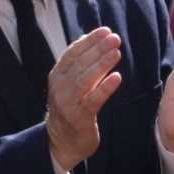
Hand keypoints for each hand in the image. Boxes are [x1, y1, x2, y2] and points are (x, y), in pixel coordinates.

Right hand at [46, 28, 122, 173]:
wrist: (61, 142)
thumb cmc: (69, 109)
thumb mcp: (68, 84)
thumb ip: (77, 64)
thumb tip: (88, 39)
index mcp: (57, 76)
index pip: (72, 53)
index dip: (89, 41)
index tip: (105, 31)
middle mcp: (59, 87)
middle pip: (79, 64)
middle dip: (98, 49)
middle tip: (115, 38)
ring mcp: (68, 103)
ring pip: (85, 79)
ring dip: (102, 64)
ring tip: (116, 52)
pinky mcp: (79, 117)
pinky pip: (93, 100)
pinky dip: (105, 87)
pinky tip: (117, 78)